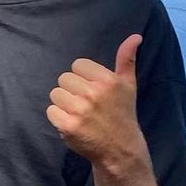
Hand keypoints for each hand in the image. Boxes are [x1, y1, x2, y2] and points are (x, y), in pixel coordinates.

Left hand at [46, 34, 146, 168]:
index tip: (92, 90)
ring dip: (63, 103)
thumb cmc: (121, 113)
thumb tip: (135, 36)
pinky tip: (73, 123)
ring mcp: (80, 110)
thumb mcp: (128, 85)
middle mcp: (94, 93)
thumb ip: (127, 59)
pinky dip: (58, 117)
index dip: (82, 77)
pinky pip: (50, 110)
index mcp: (108, 80)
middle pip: (64, 79)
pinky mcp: (68, 126)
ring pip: (55, 94)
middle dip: (72, 90)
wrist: (119, 148)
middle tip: (85, 104)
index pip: (77, 65)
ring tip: (79, 113)